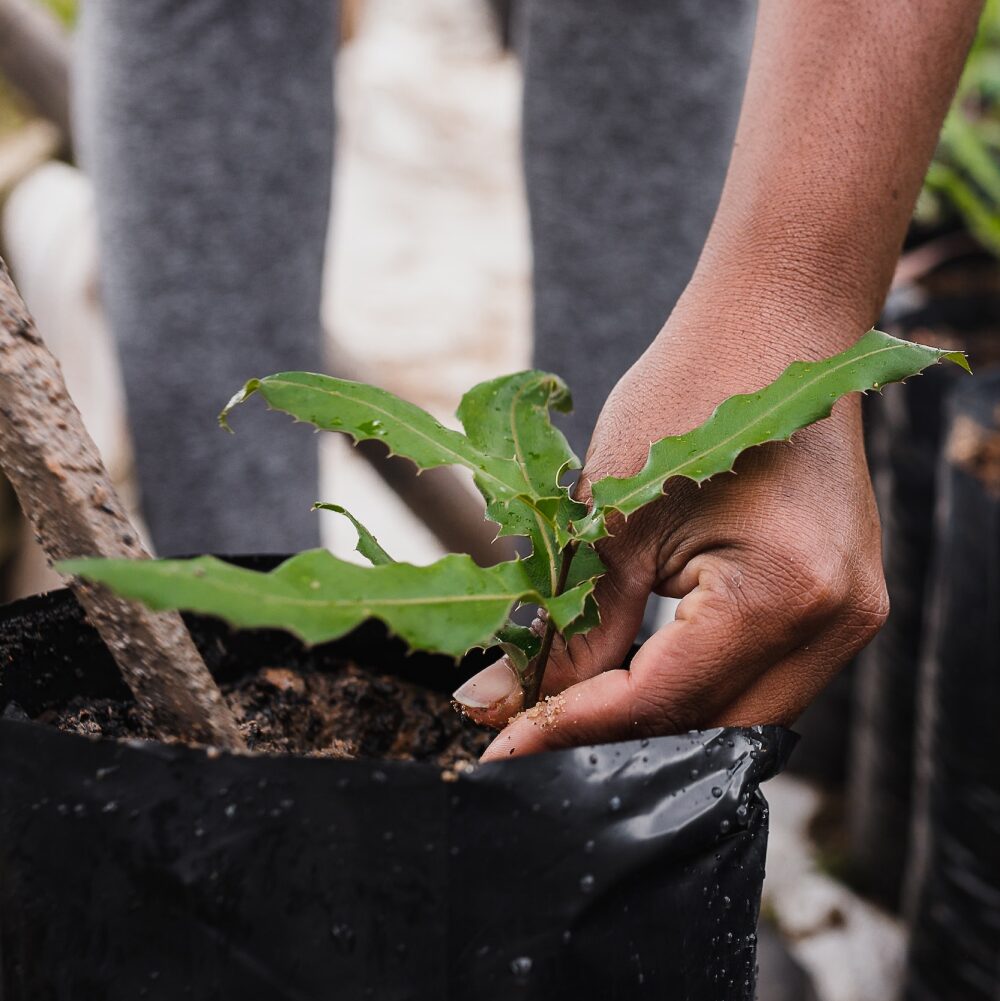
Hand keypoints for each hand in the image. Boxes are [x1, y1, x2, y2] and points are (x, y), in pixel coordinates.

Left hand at [454, 314, 888, 760]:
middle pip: (710, 732)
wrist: (774, 326)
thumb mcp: (613, 514)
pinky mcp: (843, 605)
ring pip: (741, 719)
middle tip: (527, 734)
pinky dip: (699, 689)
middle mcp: (834, 620)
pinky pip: (766, 681)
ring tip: (573, 708)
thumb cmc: (689, 392)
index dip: (570, 730)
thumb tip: (498, 704)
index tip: (498, 748)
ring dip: (658, 722)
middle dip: (615, 742)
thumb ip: (569, 626)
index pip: (661, 701)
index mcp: (779, 590)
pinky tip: (638, 676)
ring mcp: (851, 616)